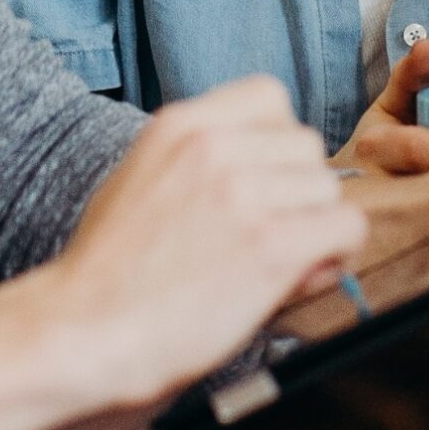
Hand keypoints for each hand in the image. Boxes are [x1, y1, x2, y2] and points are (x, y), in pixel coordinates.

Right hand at [41, 77, 365, 412]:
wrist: (83, 333)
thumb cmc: (108, 271)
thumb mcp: (142, 180)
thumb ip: (205, 165)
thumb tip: (275, 179)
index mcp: (182, 125)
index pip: (270, 96)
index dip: (275, 142)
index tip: (261, 180)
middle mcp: (215, 147)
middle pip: (307, 145)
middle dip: (297, 190)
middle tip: (270, 232)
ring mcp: (245, 193)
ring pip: (328, 188)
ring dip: (314, 225)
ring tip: (277, 261)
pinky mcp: (271, 244)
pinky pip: (346, 227)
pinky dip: (335, 253)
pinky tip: (302, 274)